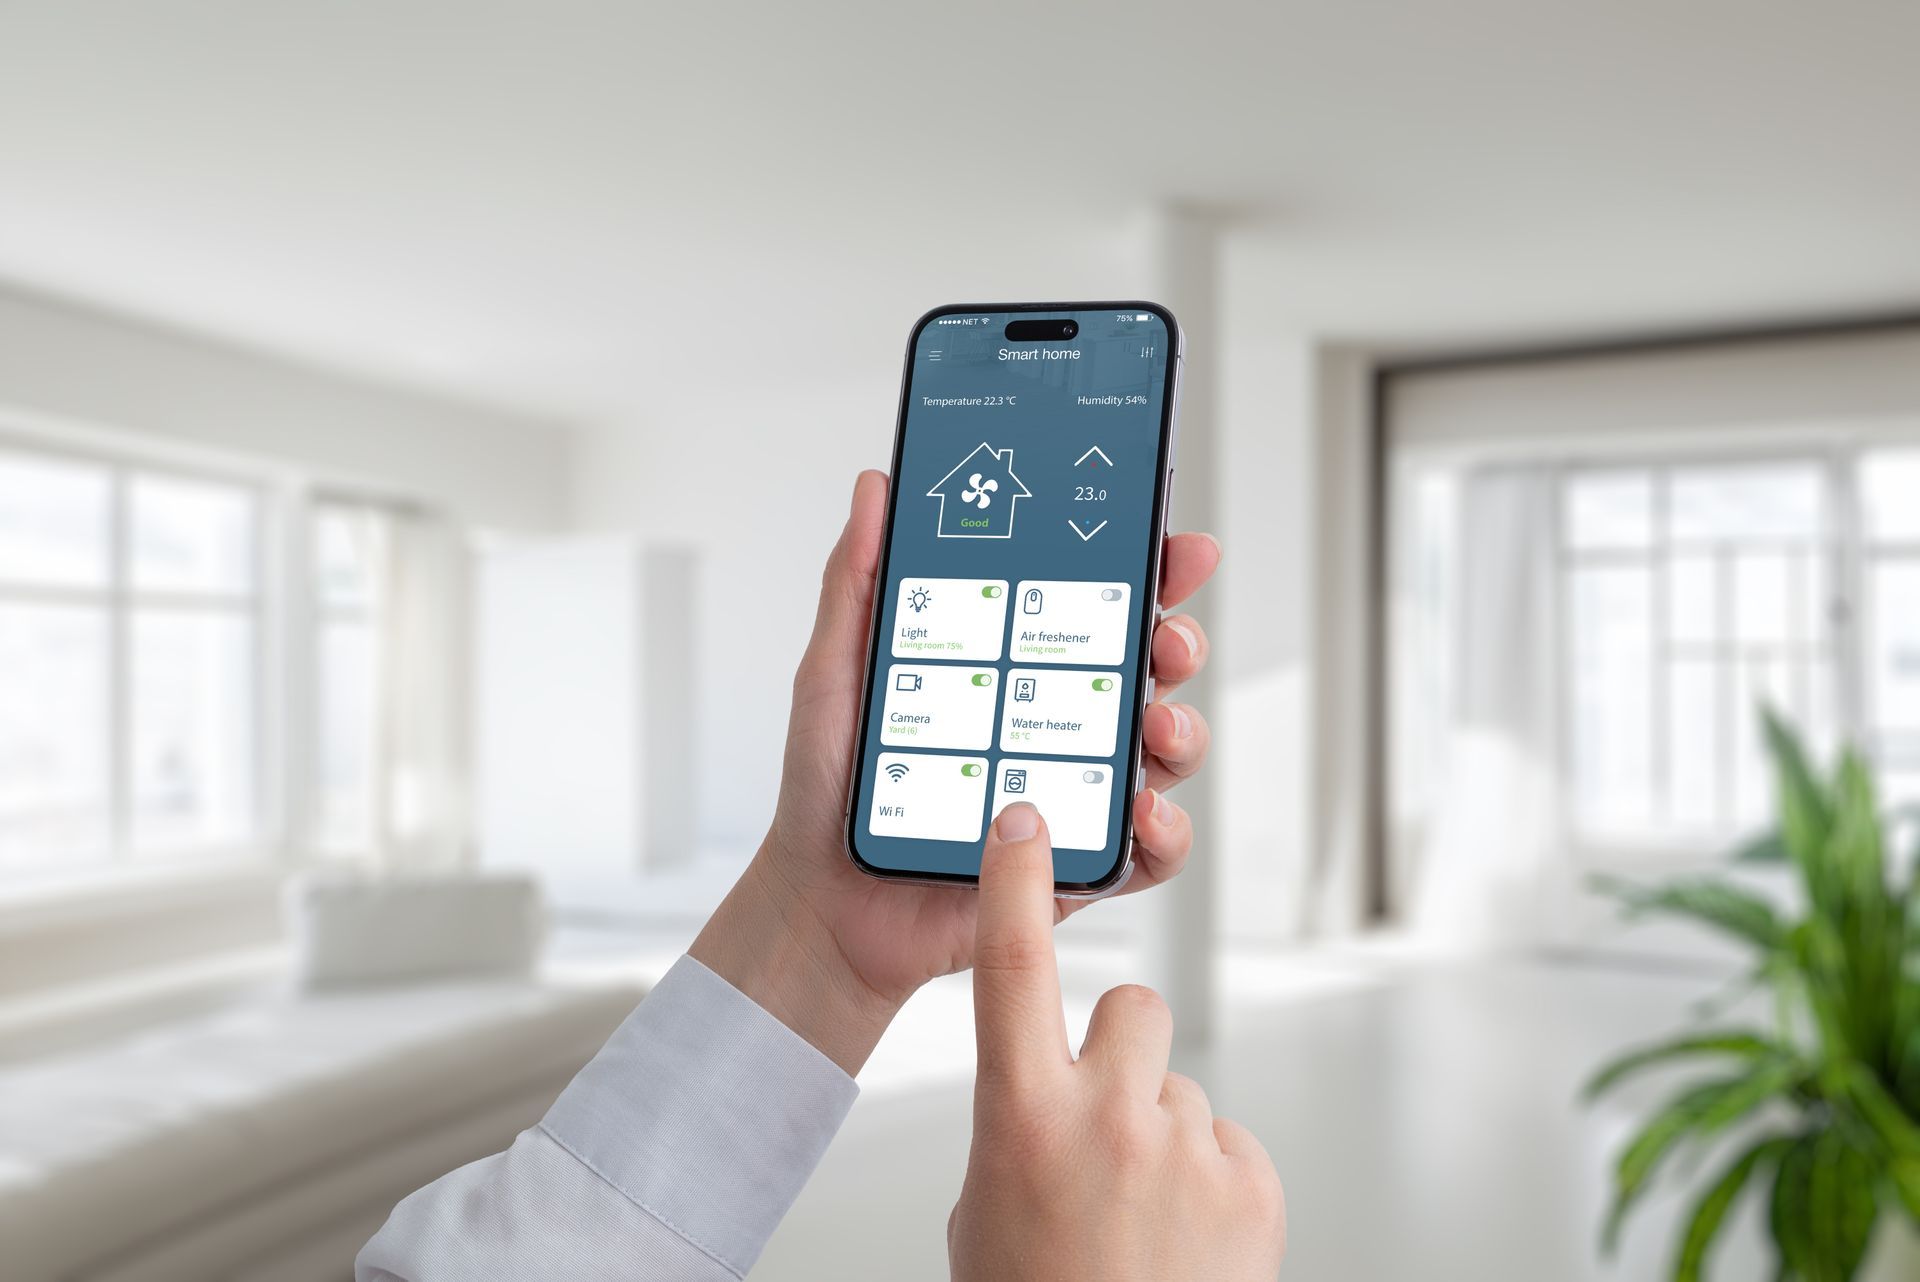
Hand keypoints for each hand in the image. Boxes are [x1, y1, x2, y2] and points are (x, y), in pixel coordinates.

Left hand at [691, 470, 1219, 1072]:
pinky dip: (1162, 834)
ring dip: (1182, 731)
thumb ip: (856, 582)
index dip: (1147, 571)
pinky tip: (1143, 813)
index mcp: (1013, 666)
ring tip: (1155, 725)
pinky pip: (1144, 853)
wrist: (821, 902)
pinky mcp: (1075, 865)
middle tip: (1165, 637)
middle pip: (1147, 670)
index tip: (1175, 545)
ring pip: (1161, 754)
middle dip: (1176, 642)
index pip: (1095, 606)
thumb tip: (876, 490)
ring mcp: (1070, 792)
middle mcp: (1054, 723)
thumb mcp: (836, 671)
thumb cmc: (831, 789)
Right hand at [948, 805, 1285, 1279]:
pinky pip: (1229, 1141)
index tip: (1025, 824)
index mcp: (1021, 1116)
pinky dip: (1209, 1179)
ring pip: (1181, 1086)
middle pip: (1131, 1009)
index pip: (1013, 968)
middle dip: (1121, 1050)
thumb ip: (1022, 1128)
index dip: (1016, 885)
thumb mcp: (990, 1210)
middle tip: (1104, 1122)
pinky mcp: (1252, 1186)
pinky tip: (1184, 1237)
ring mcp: (1188, 1149)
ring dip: (1163, 1131)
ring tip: (1143, 1214)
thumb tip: (1058, 1101)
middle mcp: (1109, 1117)